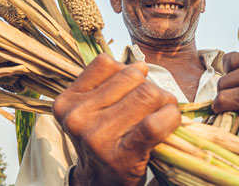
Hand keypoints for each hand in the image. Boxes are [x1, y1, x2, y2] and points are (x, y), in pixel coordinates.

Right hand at [53, 54, 180, 185]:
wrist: (101, 184)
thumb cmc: (104, 141)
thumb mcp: (93, 109)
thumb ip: (112, 83)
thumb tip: (141, 65)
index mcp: (67, 101)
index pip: (107, 63)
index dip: (128, 72)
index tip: (133, 90)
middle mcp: (77, 117)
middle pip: (132, 77)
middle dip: (151, 86)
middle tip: (154, 105)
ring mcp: (97, 136)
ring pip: (148, 94)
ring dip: (165, 101)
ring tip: (162, 114)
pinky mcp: (122, 154)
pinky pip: (155, 123)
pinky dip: (171, 117)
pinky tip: (170, 121)